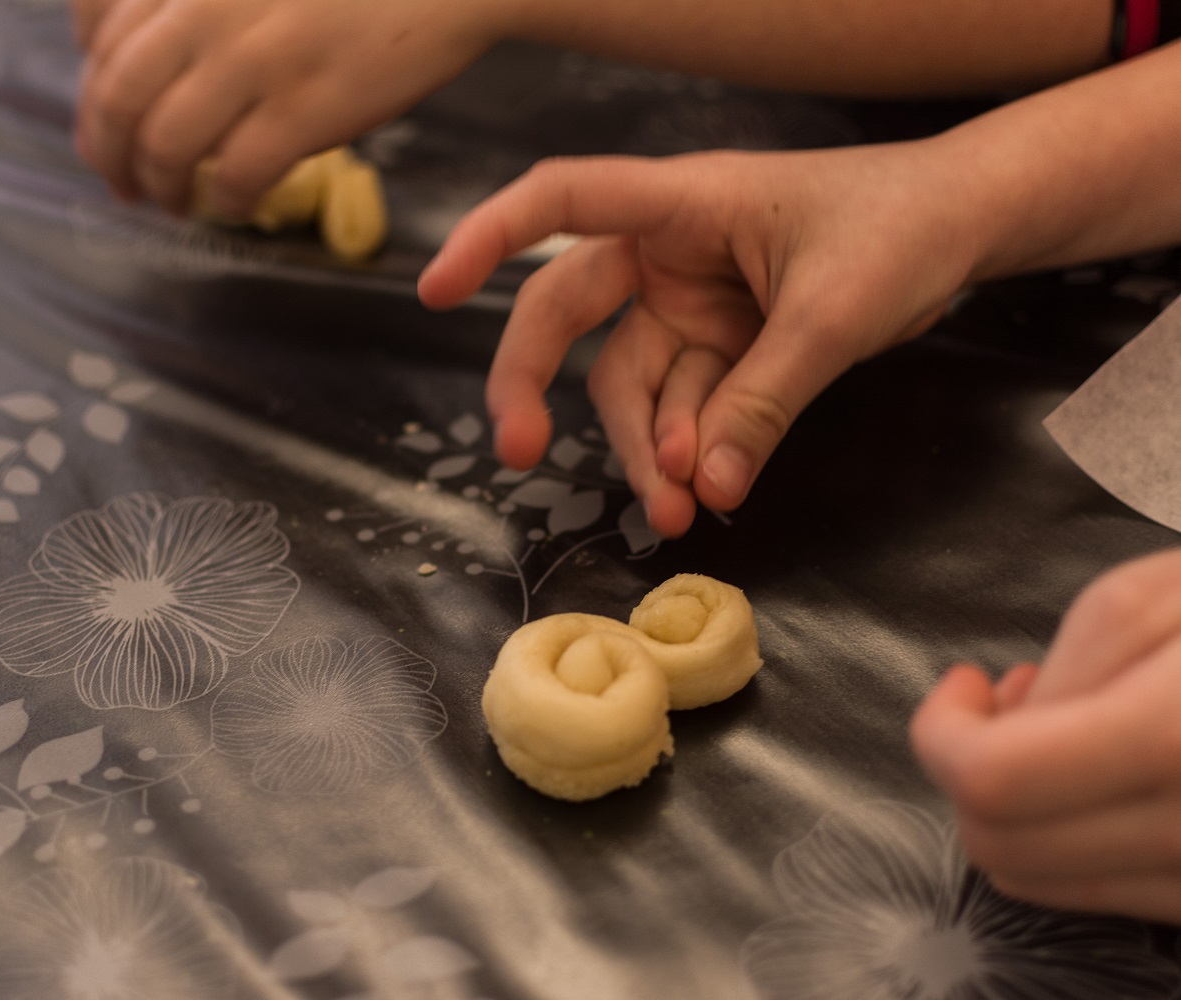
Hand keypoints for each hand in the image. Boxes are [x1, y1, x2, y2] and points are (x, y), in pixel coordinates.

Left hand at [74, 0, 501, 213]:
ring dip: (158, 187)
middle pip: (117, 96)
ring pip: (164, 145)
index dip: (92, 85)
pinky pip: (235, 174)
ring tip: (172, 202)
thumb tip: (139, 46)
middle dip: (106, 151)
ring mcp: (250, 58)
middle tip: (120, 182)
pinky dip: (223, 200)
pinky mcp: (301, 107)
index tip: (107, 118)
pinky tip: (232, 205)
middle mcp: (203, 6)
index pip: (97, 29)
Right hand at [417, 145, 978, 536]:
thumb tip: (702, 487)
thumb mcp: (835, 314)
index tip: (435, 289)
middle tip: (520, 453)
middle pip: (567, 312)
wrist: (962, 227)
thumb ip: (764, 400)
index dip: (490, 237)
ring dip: (640, 445)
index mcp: (681, 203)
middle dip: (538, 384)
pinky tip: (702, 489)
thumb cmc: (901, 227)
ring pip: (629, 381)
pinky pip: (682, 406)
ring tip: (672, 511)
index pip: (562, 199)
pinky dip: (687, 449)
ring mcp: (690, 303)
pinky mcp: (720, 347)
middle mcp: (667, 251)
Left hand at [912, 548, 1180, 921]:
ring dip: (1022, 806)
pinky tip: (1109, 768)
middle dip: (971, 773)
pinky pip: (1114, 891)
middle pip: (1007, 847)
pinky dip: (1079, 835)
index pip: (999, 782)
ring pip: (1050, 881)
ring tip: (1063, 723)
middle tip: (1005, 700)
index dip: (944, 733)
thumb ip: (1075, 666)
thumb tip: (1007, 725)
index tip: (963, 686)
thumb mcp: (1164, 594)